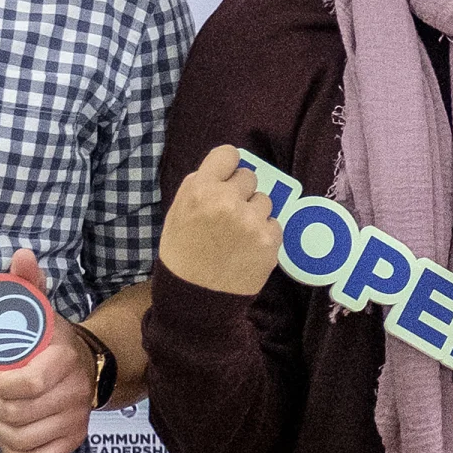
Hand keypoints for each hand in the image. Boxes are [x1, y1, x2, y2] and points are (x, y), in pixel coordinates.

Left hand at [0, 250, 94, 452]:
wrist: (86, 365)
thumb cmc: (49, 339)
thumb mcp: (37, 308)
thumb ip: (26, 284)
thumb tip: (21, 255)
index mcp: (64, 360)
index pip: (28, 384)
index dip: (0, 383)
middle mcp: (75, 393)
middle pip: (19, 414)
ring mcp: (75, 420)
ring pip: (23, 439)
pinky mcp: (72, 441)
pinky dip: (14, 452)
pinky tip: (10, 432)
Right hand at [158, 145, 281, 295]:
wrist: (196, 298)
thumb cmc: (182, 254)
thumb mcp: (177, 214)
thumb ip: (198, 187)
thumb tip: (224, 171)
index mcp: (200, 190)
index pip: (227, 154)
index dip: (227, 166)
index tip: (226, 178)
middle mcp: (227, 201)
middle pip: (249, 176)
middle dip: (241, 192)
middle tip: (229, 214)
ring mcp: (251, 221)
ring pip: (264, 200)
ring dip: (254, 213)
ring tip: (237, 235)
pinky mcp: (269, 240)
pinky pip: (275, 224)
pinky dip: (264, 234)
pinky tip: (248, 248)